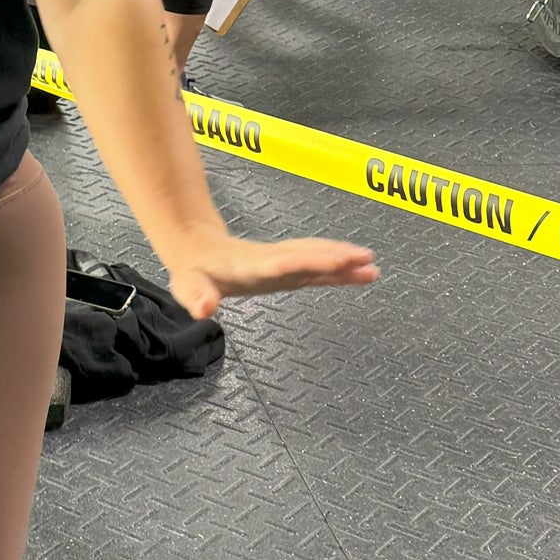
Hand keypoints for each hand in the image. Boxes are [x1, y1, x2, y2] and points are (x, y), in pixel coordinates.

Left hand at [161, 231, 378, 320]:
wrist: (197, 251)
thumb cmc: (195, 272)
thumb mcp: (187, 287)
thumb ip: (196, 297)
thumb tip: (204, 308)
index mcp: (251, 265)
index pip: (283, 263)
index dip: (307, 261)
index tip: (333, 260)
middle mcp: (272, 261)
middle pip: (308, 256)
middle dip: (335, 257)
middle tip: (364, 260)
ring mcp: (282, 263)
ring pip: (316, 258)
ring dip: (343, 260)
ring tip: (372, 266)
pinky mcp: (288, 268)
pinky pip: (317, 266)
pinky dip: (339, 267)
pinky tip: (360, 271)